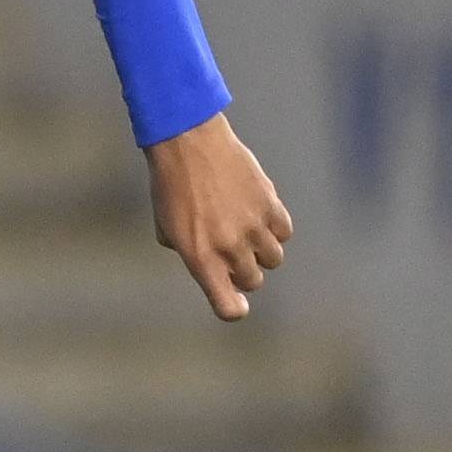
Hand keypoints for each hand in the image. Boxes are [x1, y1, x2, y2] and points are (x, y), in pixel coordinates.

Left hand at [147, 112, 292, 321]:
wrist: (188, 144)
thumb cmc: (171, 186)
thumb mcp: (166, 227)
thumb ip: (189, 251)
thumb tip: (210, 263)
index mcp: (201, 258)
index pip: (229, 306)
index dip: (234, 307)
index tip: (235, 301)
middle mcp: (230, 248)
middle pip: (253, 281)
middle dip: (243, 273)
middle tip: (231, 254)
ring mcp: (253, 227)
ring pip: (273, 258)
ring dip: (261, 251)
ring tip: (245, 231)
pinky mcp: (270, 205)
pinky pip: (284, 232)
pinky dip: (275, 229)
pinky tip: (259, 216)